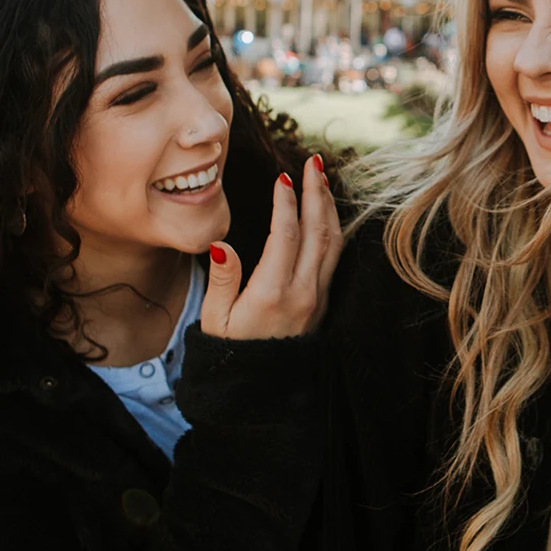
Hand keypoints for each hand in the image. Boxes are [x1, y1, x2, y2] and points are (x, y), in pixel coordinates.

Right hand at [201, 155, 340, 338]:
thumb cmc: (230, 351)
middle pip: (317, 231)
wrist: (259, 389)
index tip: (282, 177)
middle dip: (316, 192)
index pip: (285, 235)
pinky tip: (326, 213)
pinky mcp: (323, 302)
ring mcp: (317, 297)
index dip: (285, 202)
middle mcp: (302, 292)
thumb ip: (222, 280)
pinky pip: (335, 258)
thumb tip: (220, 244)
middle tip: (313, 162)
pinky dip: (333, 229)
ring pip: (333, 243)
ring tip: (321, 179)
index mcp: (272, 293)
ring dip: (329, 207)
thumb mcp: (215, 319)